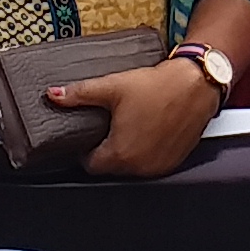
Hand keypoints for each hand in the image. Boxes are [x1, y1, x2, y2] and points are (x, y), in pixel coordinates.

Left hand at [51, 49, 222, 177]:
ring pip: (131, 167)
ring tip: (129, 128)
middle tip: (109, 127)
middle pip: (110, 167)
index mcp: (120, 154)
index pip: (90, 165)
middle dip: (106, 150)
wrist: (197, 83)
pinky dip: (146, 153)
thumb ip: (79, 94)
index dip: (85, 150)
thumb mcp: (113, 87)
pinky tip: (147, 132)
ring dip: (127, 153)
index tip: (89, 135)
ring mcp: (159, 166)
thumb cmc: (158, 86)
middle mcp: (139, 167)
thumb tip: (53, 95)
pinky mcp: (174, 161)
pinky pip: (151, 163)